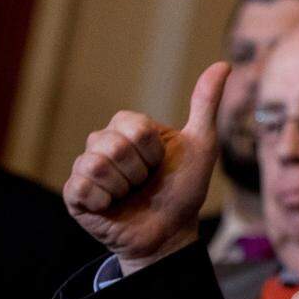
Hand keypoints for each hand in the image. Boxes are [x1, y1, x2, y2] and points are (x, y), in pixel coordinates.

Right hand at [62, 62, 230, 274]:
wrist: (169, 233)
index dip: (153, 150)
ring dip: (124, 187)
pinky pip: (82, 187)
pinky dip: (104, 200)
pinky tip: (111, 206)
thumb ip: (205, 104)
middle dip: (139, 170)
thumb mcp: (201, 145)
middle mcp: (103, 143)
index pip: (132, 125)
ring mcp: (86, 168)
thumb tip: (223, 65)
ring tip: (130, 194)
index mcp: (128, 128)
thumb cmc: (184, 189)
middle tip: (146, 182)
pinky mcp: (74, 194)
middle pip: (114, 144)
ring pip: (97, 166)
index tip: (160, 163)